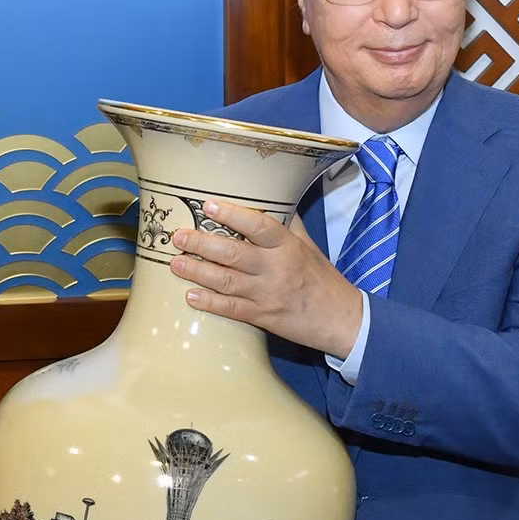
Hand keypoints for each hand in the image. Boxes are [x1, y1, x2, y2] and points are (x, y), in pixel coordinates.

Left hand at [169, 199, 362, 356]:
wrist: (342, 320)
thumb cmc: (323, 280)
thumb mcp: (309, 246)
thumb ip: (288, 225)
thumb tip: (272, 198)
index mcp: (288, 246)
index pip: (258, 225)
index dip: (232, 215)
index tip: (209, 205)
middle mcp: (275, 268)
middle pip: (233, 253)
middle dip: (202, 243)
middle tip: (178, 236)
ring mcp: (267, 294)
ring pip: (226, 280)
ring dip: (197, 271)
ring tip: (176, 262)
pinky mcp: (262, 317)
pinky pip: (231, 309)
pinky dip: (209, 303)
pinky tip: (190, 296)